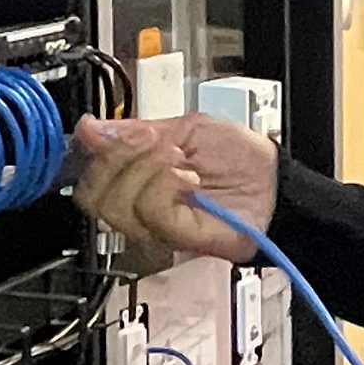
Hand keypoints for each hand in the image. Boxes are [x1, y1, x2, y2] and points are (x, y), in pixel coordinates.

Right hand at [70, 113, 277, 262]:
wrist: (274, 183)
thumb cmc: (239, 157)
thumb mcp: (186, 128)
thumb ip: (137, 131)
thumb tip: (91, 128)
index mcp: (137, 175)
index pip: (89, 174)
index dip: (92, 151)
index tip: (107, 132)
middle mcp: (140, 203)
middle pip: (92, 194)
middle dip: (120, 158)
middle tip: (155, 143)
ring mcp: (155, 223)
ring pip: (116, 205)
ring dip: (147, 171)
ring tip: (178, 160)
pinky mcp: (175, 237)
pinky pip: (149, 212)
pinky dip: (165, 188)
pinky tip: (188, 180)